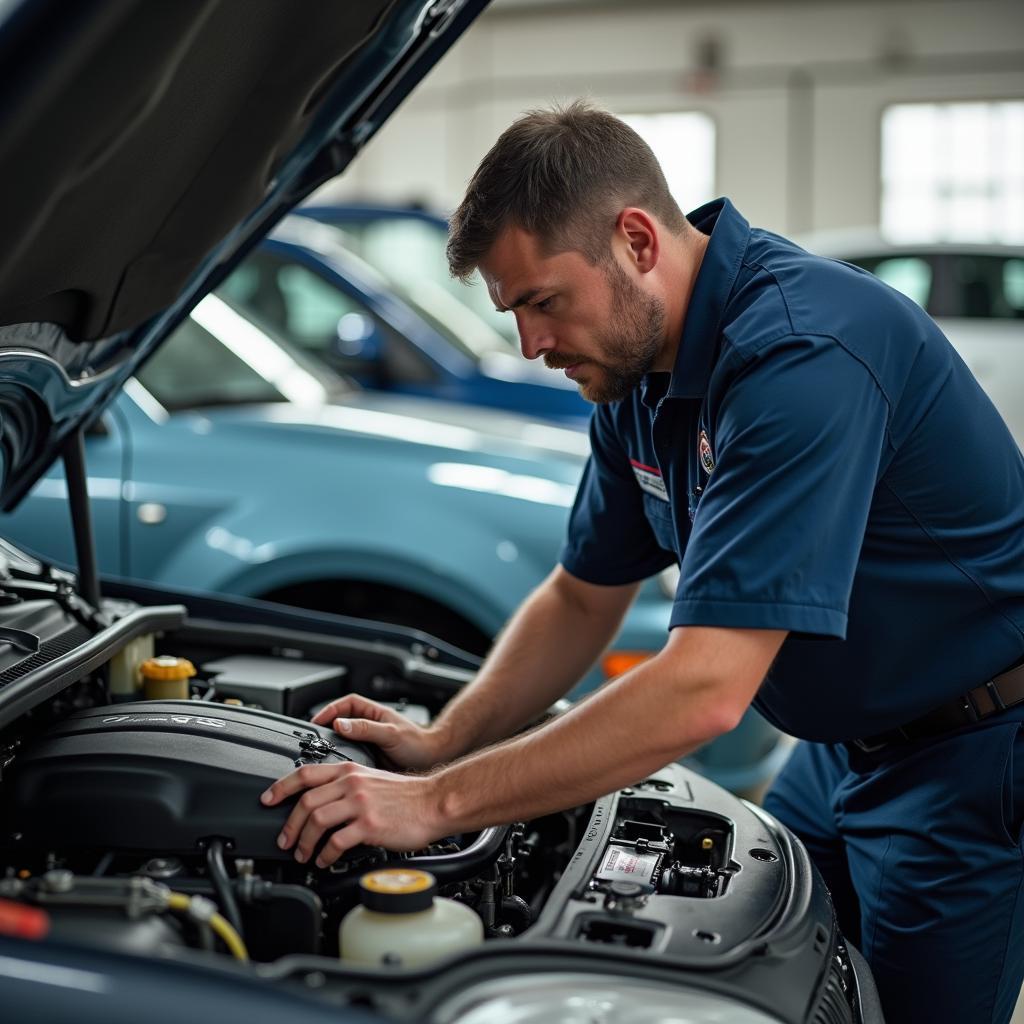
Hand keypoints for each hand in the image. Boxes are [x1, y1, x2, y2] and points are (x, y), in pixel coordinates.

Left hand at [261, 762, 441, 866]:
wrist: (433, 802)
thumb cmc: (406, 795)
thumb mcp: (371, 778)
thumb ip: (346, 785)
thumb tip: (320, 802)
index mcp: (349, 770)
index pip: (305, 773)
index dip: (280, 787)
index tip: (267, 799)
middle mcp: (352, 783)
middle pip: (305, 801)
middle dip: (289, 825)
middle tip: (284, 840)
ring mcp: (360, 804)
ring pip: (317, 821)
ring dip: (304, 842)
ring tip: (303, 854)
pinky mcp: (369, 825)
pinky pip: (337, 842)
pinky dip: (325, 854)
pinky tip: (324, 860)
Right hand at [312, 693, 449, 768]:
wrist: (431, 762)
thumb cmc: (418, 743)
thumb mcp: (391, 734)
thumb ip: (366, 729)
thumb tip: (340, 724)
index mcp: (373, 713)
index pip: (345, 704)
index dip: (329, 710)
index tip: (315, 721)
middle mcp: (368, 726)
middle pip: (339, 722)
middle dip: (324, 728)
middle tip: (312, 740)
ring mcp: (367, 742)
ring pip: (342, 741)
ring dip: (331, 746)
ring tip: (317, 755)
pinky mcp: (368, 759)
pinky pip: (349, 757)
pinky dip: (339, 762)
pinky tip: (334, 770)